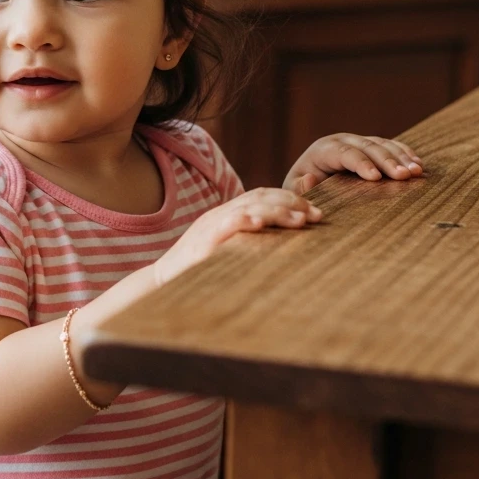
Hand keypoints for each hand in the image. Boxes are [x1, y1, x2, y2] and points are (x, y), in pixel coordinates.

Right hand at [153, 188, 320, 286]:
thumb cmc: (195, 273)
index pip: (261, 196)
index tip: (315, 211)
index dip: (289, 199)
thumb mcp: (225, 252)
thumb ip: (247, 243)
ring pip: (249, 207)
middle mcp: (219, 215)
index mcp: (226, 215)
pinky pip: (227, 224)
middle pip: (260, 197)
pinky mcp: (204, 241)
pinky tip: (263, 222)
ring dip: (278, 211)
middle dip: (292, 203)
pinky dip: (246, 220)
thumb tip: (280, 246)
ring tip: (301, 219)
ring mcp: (210, 226)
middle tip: (317, 214)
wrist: (161, 282)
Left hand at [284, 134, 422, 193]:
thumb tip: (309, 179)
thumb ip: (299, 187)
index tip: (375, 178)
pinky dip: (405, 154)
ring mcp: (359, 141)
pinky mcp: (371, 146)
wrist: (307, 178)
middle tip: (404, 176)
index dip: (360, 164)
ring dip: (401, 157)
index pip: (343, 153)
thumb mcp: (293, 189)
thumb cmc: (301, 187)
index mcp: (323, 149)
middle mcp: (342, 140)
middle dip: (387, 161)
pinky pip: (391, 146)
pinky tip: (418, 165)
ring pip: (382, 145)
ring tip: (416, 172)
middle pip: (367, 147)